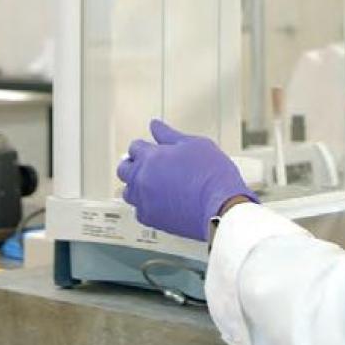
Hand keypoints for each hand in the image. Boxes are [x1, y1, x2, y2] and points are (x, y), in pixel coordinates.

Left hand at [117, 120, 257, 241]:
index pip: (134, 147)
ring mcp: (144, 200)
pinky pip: (139, 211)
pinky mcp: (152, 219)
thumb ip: (169, 134)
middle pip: (124, 169)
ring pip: (128, 192)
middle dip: (133, 164)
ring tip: (153, 184)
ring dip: (137, 185)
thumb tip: (155, 126)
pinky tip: (160, 201)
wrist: (221, 207)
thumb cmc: (212, 174)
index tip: (152, 149)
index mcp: (151, 157)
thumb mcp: (195, 144)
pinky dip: (146, 205)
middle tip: (148, 165)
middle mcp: (142, 179)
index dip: (145, 146)